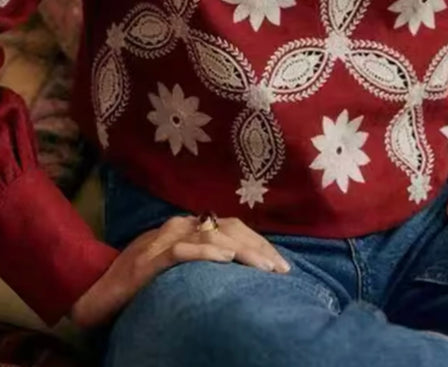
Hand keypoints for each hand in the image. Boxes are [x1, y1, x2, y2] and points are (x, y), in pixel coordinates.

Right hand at [70, 215, 290, 328]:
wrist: (97, 291)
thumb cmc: (139, 280)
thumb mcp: (177, 264)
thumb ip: (202, 257)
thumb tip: (237, 266)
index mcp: (187, 226)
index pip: (230, 228)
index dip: (257, 243)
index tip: (280, 263)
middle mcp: (178, 226)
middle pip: (227, 230)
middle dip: (258, 249)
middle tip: (281, 270)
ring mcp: (163, 239)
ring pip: (211, 238)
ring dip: (242, 253)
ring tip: (264, 268)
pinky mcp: (150, 258)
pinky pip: (182, 251)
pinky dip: (206, 254)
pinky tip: (226, 261)